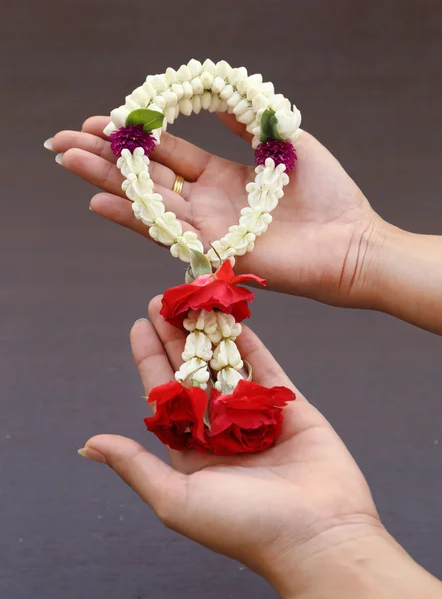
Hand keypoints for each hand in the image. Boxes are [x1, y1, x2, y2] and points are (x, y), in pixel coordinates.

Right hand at [49, 115, 382, 307]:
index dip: (136, 136)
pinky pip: (167, 233)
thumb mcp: (286, 142)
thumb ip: (247, 122)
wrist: (351, 243)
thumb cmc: (328, 195)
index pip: (167, 154)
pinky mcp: (213, 251)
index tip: (102, 119)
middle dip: (105, 157)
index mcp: (222, 177)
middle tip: (64, 140)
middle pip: (146, 177)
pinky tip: (100, 202)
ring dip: (106, 181)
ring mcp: (207, 229)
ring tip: (69, 159)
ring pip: (147, 201)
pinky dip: (132, 218)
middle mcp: (207, 204)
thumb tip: (218, 96)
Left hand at [77, 299, 441, 597]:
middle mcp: (221, 429)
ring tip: (196, 299)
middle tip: (165, 299)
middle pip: (193, 371)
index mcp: (192, 450)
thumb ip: (135, 466)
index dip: (150, 357)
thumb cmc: (245, 524)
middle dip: (177, 335)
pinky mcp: (288, 406)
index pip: (163, 393)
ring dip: (210, 332)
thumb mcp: (177, 499)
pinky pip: (265, 367)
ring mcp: (256, 415)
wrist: (318, 534)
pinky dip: (250, 343)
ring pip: (227, 363)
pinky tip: (235, 320)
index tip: (139, 325)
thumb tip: (90, 444)